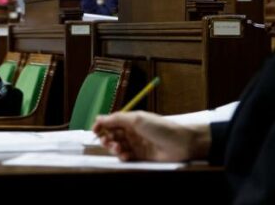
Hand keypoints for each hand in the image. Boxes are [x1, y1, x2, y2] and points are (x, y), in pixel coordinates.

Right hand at [93, 111, 210, 161]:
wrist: (180, 143)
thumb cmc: (160, 128)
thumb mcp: (137, 119)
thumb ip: (116, 119)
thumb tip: (98, 117)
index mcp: (131, 120)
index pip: (111, 122)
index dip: (101, 125)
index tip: (94, 130)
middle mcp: (132, 131)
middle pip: (112, 135)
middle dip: (106, 138)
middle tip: (107, 141)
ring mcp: (136, 144)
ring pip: (117, 147)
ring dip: (114, 148)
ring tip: (118, 149)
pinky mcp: (140, 157)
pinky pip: (126, 157)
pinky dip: (123, 157)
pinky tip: (126, 156)